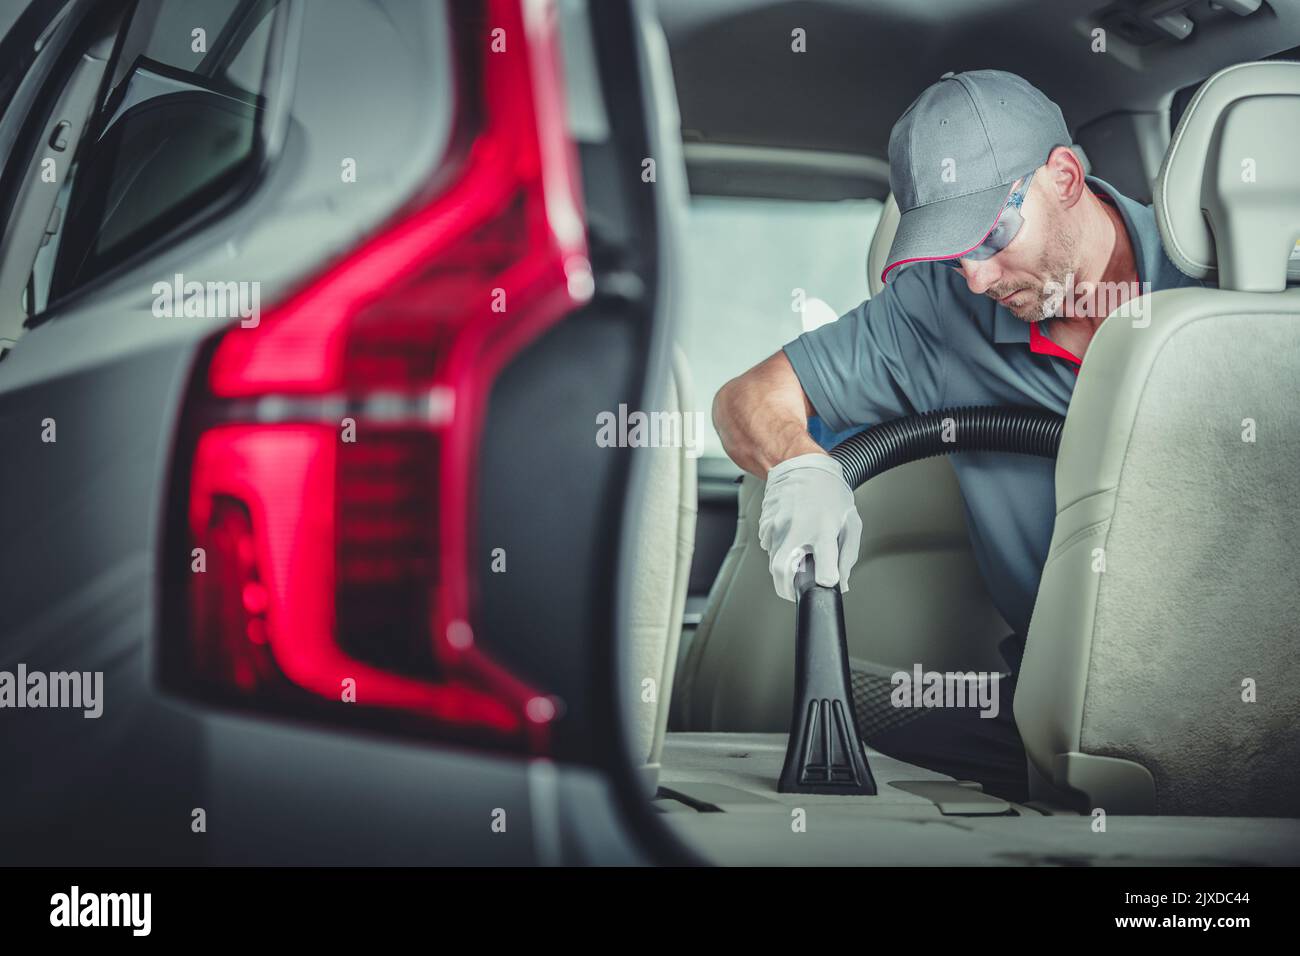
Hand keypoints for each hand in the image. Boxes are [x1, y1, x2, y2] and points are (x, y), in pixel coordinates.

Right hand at [757, 453, 862, 601]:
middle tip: (794, 590)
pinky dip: (778, 548)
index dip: (825, 582)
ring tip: (797, 553)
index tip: (826, 584)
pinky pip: (769, 546)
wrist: (801, 466)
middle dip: (786, 588)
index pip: (824, 568)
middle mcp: (797, 529)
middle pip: (781, 571)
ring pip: (773, 561)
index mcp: (823, 530)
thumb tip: (843, 583)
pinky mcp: (765, 524)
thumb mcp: (850, 522)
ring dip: (783, 566)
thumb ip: (848, 556)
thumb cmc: (829, 493)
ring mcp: (777, 526)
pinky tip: (790, 535)